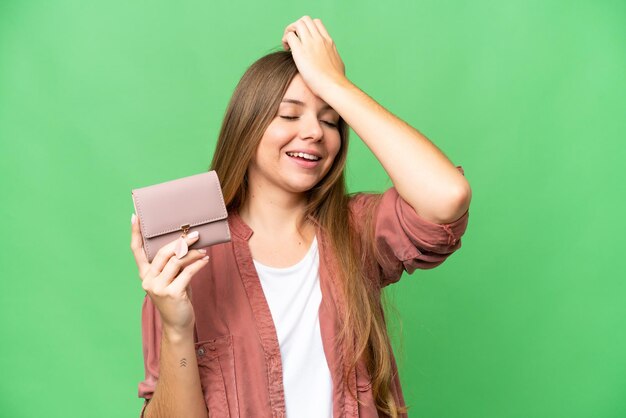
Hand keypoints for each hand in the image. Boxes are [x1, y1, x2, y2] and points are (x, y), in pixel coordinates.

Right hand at [130, 213, 208, 336]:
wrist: (179, 324)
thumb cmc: (177, 298)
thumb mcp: (171, 279)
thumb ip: (173, 264)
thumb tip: (186, 243)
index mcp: (144, 275)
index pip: (136, 251)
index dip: (135, 233)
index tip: (134, 216)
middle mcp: (148, 280)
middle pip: (162, 253)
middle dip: (180, 242)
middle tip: (194, 235)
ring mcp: (158, 288)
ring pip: (176, 261)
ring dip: (192, 253)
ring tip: (203, 250)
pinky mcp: (172, 293)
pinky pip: (187, 272)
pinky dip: (198, 264)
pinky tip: (205, 260)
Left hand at [281, 16, 346, 97]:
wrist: (334, 86)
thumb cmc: (336, 81)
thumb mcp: (337, 63)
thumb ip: (332, 58)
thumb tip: (331, 63)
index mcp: (328, 41)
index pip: (316, 23)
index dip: (307, 28)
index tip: (304, 40)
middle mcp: (319, 39)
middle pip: (305, 20)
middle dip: (297, 27)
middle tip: (294, 41)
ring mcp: (310, 43)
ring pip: (297, 24)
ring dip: (290, 31)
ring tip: (289, 45)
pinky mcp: (300, 51)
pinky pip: (289, 36)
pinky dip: (285, 40)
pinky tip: (287, 50)